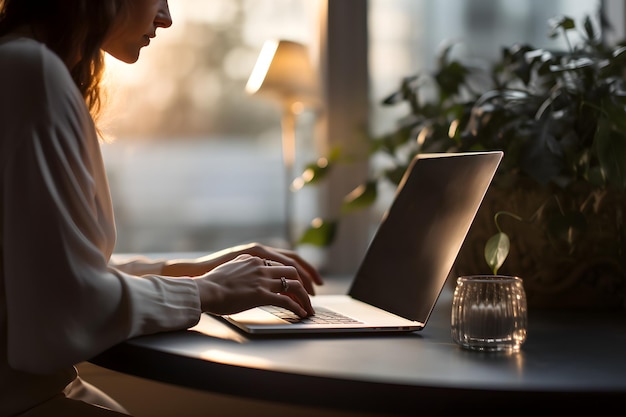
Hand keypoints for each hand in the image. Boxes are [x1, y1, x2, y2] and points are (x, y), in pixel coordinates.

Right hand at [162, 242, 323, 294]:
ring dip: (305, 297)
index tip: (299, 281)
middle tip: (311, 293)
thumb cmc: (212, 283)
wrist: (203, 290)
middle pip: (292, 270)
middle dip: (305, 282)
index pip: (281, 262)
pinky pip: (287, 300)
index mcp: (254, 258)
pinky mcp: (261, 295)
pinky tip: (301, 314)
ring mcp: (262, 280)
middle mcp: (261, 266)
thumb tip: (246, 272)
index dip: (293, 273)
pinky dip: (297, 307)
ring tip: (309, 307)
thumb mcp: (230, 268)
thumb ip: (242, 267)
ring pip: (293, 285)